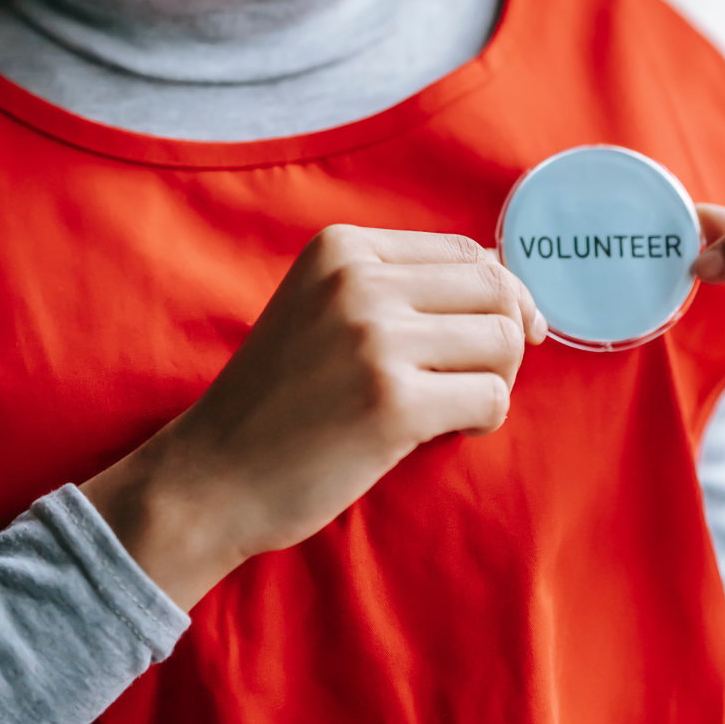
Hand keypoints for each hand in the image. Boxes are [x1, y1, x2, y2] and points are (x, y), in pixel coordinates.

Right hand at [82, 225, 545, 608]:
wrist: (212, 475)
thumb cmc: (279, 398)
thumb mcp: (322, 308)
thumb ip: (396, 287)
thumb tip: (512, 294)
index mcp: (341, 248)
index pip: (465, 252)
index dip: (497, 297)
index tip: (492, 339)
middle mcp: (358, 281)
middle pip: (495, 290)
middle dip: (505, 337)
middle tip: (472, 380)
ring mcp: (375, 339)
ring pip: (503, 340)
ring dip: (496, 380)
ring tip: (453, 406)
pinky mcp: (393, 403)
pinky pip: (492, 398)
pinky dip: (482, 420)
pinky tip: (442, 432)